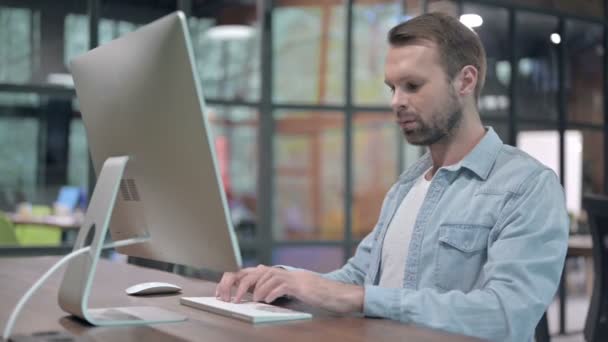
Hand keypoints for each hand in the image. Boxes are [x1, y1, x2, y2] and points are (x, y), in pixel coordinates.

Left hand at [215, 265, 363, 313]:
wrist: (332, 293)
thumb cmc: (309, 293)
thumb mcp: (286, 290)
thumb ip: (271, 287)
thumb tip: (253, 292)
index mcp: (276, 273)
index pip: (249, 272)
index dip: (234, 281)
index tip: (223, 292)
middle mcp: (281, 271)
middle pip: (254, 273)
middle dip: (240, 285)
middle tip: (233, 299)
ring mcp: (290, 276)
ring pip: (265, 278)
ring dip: (255, 290)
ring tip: (249, 300)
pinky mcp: (298, 284)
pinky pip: (280, 286)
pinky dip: (271, 293)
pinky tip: (267, 300)